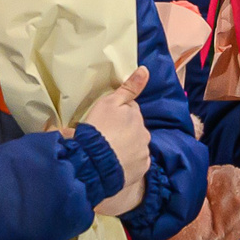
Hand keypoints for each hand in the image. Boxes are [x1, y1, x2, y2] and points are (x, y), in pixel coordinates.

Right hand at [77, 66, 150, 216]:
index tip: (104, 122)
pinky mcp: (142, 169)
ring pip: (136, 146)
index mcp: (135, 115)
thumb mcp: (109, 103)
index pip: (129, 110)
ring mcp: (144, 152)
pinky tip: (116, 164)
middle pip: (134, 128)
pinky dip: (128, 163)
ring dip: (126, 147)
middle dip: (124, 131)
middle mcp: (144, 132)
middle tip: (105, 138)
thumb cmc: (98, 129)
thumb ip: (129, 88)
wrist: (95, 163)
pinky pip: (136, 163)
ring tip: (109, 153)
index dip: (116, 115)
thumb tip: (145, 69)